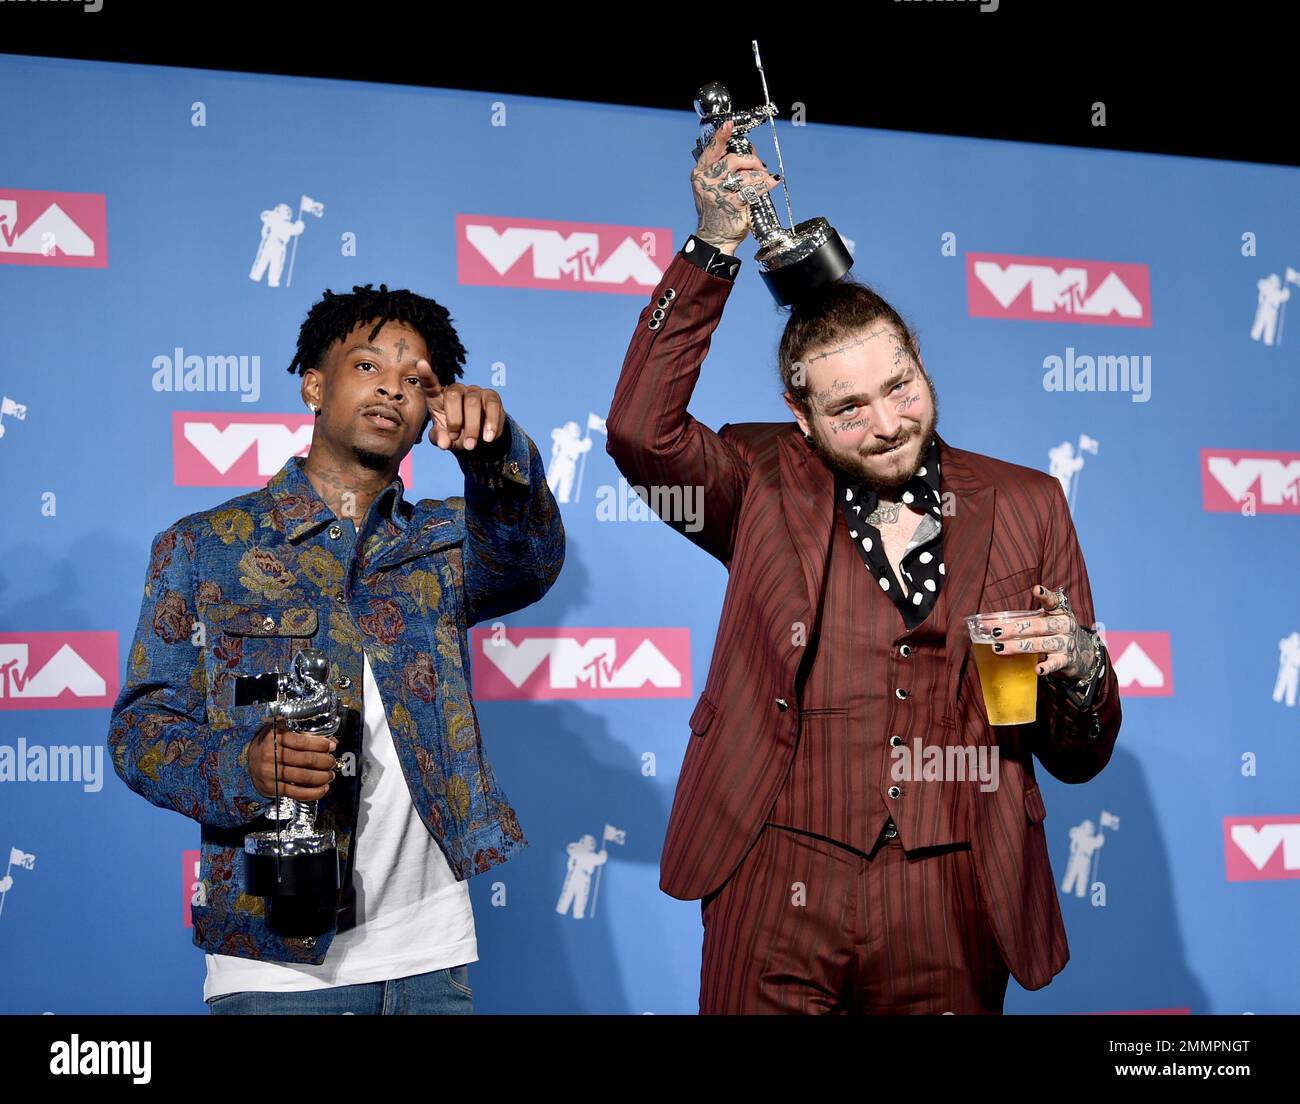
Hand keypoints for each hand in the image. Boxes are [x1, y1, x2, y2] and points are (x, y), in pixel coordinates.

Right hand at [249, 719, 337, 801]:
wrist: (246, 761)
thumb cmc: (269, 744)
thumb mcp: (280, 732)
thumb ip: (302, 734)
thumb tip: (330, 741)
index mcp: (275, 737)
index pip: (303, 741)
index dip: (321, 744)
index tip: (332, 746)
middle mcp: (271, 755)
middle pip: (307, 759)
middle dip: (325, 761)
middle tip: (332, 762)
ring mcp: (271, 773)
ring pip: (304, 776)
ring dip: (322, 777)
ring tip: (330, 775)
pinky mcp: (272, 788)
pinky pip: (296, 792)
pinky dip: (313, 792)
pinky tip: (323, 789)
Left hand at [414, 359, 504, 451]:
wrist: (480, 440)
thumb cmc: (456, 436)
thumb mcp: (445, 439)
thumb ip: (441, 439)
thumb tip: (444, 443)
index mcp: (438, 397)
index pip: (430, 384)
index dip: (426, 375)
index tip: (421, 364)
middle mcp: (457, 390)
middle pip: (453, 396)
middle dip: (454, 420)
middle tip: (455, 440)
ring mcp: (475, 391)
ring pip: (473, 402)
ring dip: (472, 427)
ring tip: (471, 446)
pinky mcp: (492, 397)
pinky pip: (492, 407)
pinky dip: (491, 424)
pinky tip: (488, 439)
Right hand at [690, 118, 781, 252]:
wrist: (714, 238)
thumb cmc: (717, 210)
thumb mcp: (714, 186)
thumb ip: (726, 167)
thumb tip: (749, 149)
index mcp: (700, 174)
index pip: (711, 150)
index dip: (721, 136)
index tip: (729, 125)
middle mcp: (707, 182)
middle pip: (733, 160)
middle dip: (751, 160)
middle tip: (759, 165)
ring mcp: (719, 194)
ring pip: (745, 175)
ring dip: (759, 174)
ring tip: (764, 177)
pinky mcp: (733, 205)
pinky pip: (754, 189)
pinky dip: (765, 185)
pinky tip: (771, 182)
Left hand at [988, 583, 1098, 680]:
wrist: (1081, 655)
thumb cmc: (1054, 633)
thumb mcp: (1044, 621)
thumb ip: (1022, 620)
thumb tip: (986, 626)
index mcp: (1059, 612)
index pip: (1053, 601)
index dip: (1045, 595)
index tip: (1036, 590)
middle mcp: (1064, 625)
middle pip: (1038, 625)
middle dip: (1014, 629)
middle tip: (995, 632)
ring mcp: (1066, 643)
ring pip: (1041, 644)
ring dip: (1018, 646)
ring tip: (1000, 648)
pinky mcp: (1066, 660)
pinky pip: (1055, 663)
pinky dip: (1046, 666)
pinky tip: (1038, 669)